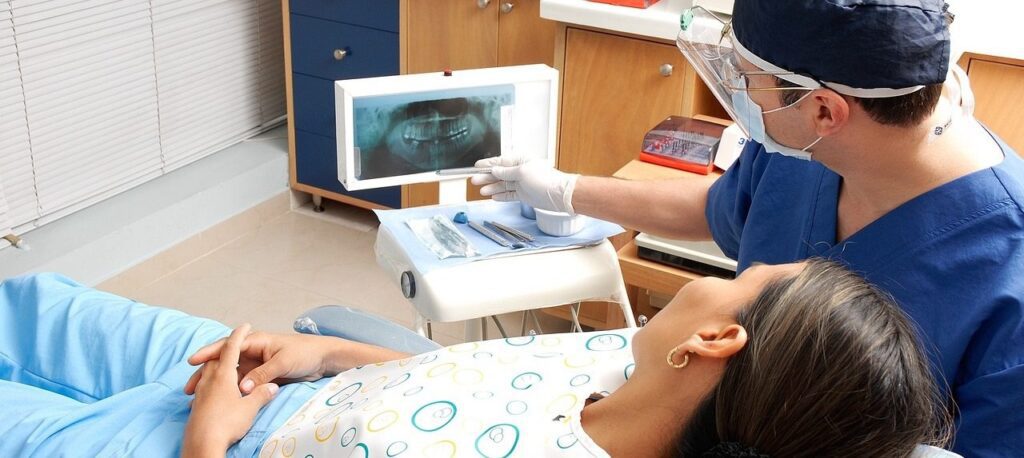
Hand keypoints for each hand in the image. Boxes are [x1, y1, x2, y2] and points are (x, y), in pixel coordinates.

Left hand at [182, 324, 278, 455]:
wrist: (202, 444)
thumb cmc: (227, 423)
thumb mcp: (250, 408)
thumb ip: (261, 394)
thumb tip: (273, 388)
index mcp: (223, 375)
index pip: (232, 348)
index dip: (239, 335)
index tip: (244, 325)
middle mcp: (210, 379)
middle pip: (216, 358)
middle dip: (226, 350)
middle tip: (236, 345)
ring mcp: (201, 392)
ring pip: (208, 372)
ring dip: (216, 365)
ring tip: (224, 366)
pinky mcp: (197, 404)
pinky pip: (203, 386)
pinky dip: (210, 381)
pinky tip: (214, 390)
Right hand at [185, 331, 342, 395]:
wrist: (323, 359)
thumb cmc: (305, 353)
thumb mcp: (283, 362)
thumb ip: (262, 374)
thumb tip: (242, 388)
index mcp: (256, 342)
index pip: (227, 346)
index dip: (209, 354)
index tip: (193, 362)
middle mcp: (252, 352)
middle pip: (223, 362)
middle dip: (206, 373)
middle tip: (189, 387)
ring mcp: (255, 365)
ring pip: (230, 375)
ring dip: (215, 385)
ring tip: (197, 398)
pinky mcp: (261, 376)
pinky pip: (241, 384)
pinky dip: (230, 392)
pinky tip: (219, 402)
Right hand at [470, 156, 580, 213]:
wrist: (558, 195)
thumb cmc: (544, 180)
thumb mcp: (521, 173)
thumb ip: (506, 172)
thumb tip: (494, 170)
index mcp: (520, 160)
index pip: (500, 162)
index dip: (487, 165)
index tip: (476, 167)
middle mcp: (520, 171)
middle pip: (499, 174)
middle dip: (487, 177)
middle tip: (474, 180)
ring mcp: (522, 183)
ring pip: (503, 185)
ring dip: (492, 188)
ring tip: (482, 191)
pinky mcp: (524, 194)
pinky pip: (509, 194)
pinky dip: (501, 196)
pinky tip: (493, 197)